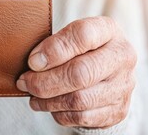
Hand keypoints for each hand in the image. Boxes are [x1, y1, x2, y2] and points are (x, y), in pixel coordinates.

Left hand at [16, 16, 136, 128]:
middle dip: (45, 81)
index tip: (32, 61)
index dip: (54, 49)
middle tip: (25, 81)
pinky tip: (48, 106)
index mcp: (108, 30)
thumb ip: (54, 44)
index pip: (83, 35)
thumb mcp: (71, 35)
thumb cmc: (81, 48)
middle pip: (80, 73)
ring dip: (48, 100)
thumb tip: (33, 63)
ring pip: (79, 99)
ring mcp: (123, 85)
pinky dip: (59, 113)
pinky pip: (82, 117)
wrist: (108, 71)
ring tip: (32, 95)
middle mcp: (122, 56)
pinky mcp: (118, 110)